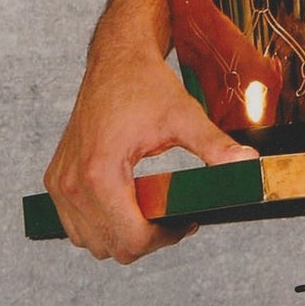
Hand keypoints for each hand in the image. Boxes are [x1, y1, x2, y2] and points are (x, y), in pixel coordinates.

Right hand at [43, 0, 257, 264]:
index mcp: (100, 173)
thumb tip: (248, 164)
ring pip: (90, 241)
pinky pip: (76, 224)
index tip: (187, 221)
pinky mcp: (57, 179)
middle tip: (174, 217)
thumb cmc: (144, 84)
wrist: (116, 59)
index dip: (164, 239)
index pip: (129, 238)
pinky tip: (130, 202)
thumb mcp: (184, 115)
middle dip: (147, 239)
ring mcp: (60, 183)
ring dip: (123, 234)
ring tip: (153, 209)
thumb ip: (214, 145)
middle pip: (110, 246)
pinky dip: (102, 223)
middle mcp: (72, 184)